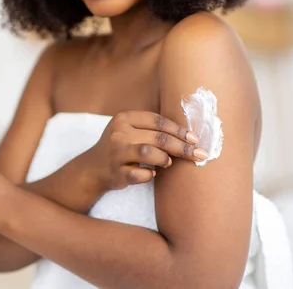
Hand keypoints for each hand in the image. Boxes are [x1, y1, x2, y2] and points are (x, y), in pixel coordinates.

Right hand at [86, 111, 207, 189]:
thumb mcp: (130, 130)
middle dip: (182, 147)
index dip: (179, 130)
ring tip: (168, 163)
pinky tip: (151, 174)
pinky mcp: (116, 172)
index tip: (195, 139)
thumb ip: (152, 129)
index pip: (158, 121)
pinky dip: (149, 175)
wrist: (93, 168)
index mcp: (124, 118)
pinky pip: (140, 174)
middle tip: (199, 154)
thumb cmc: (121, 147)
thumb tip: (189, 135)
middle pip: (158, 138)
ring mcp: (116, 153)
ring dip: (164, 158)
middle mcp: (119, 133)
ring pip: (149, 152)